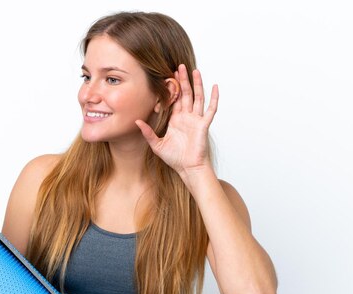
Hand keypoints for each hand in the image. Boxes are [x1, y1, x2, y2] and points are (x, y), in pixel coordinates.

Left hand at [136, 63, 218, 177]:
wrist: (188, 168)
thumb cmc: (175, 158)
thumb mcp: (157, 145)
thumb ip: (148, 133)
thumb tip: (137, 122)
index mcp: (176, 120)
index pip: (174, 100)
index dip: (172, 88)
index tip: (167, 76)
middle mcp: (187, 117)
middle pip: (186, 94)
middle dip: (183, 80)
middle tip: (179, 66)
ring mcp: (196, 120)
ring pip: (198, 97)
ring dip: (197, 84)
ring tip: (194, 70)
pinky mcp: (203, 125)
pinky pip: (211, 109)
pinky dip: (214, 98)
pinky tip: (215, 86)